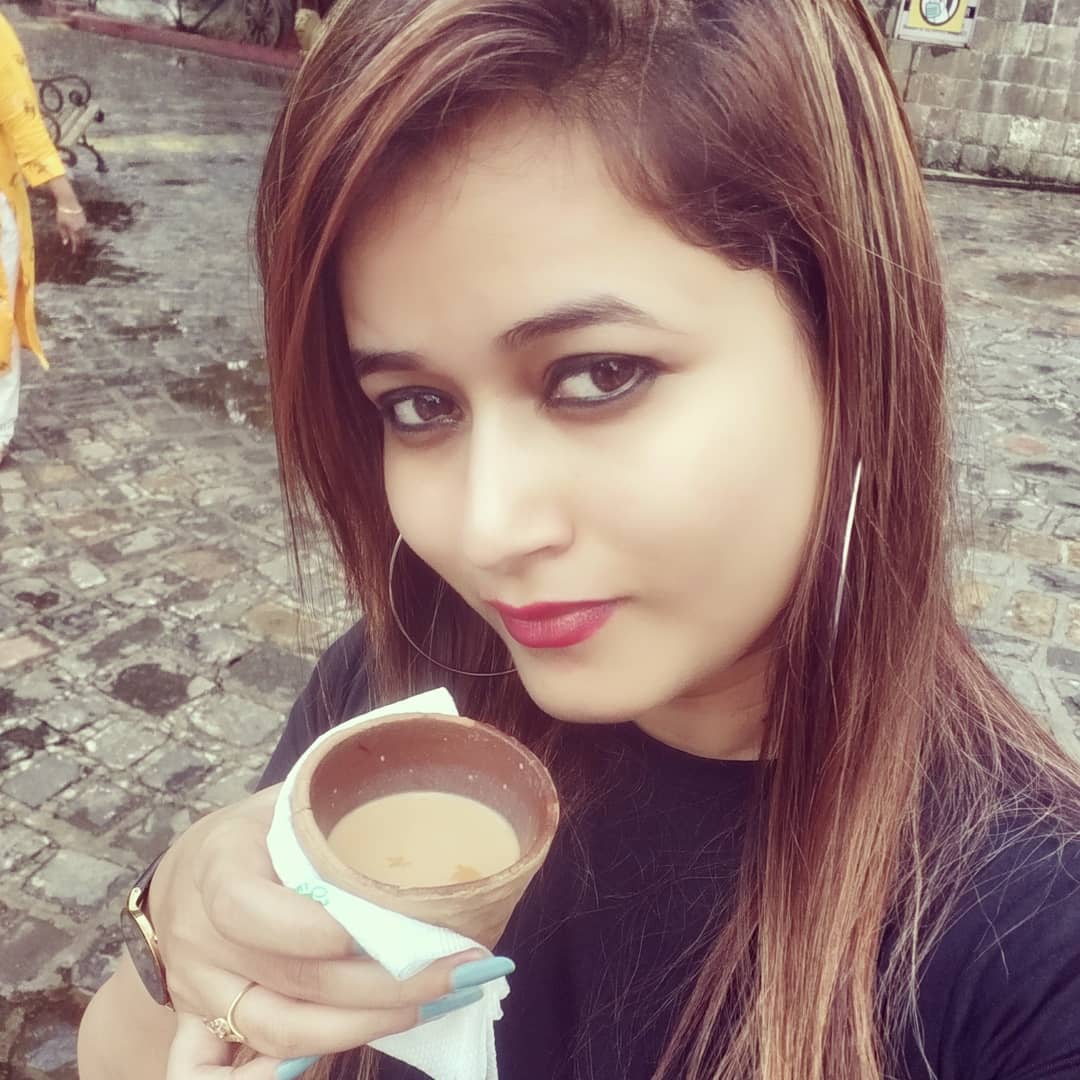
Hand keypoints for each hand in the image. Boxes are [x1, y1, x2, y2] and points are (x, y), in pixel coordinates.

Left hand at [55, 201, 86, 252]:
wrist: (69, 202)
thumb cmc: (62, 213)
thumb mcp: (60, 223)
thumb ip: (63, 234)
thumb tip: (65, 243)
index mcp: (74, 230)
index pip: (76, 242)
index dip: (75, 248)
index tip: (74, 253)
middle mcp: (81, 228)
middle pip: (82, 239)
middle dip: (79, 243)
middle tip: (77, 247)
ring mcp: (84, 224)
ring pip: (84, 234)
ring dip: (81, 238)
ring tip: (79, 240)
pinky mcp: (85, 220)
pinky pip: (84, 228)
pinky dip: (82, 231)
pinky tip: (79, 230)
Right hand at [152, 786, 497, 1070]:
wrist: (188, 876)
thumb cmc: (257, 831)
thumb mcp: (286, 795)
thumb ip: (342, 783)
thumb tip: (433, 728)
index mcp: (219, 867)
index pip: (250, 908)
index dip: (307, 928)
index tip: (373, 928)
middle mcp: (202, 939)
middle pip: (291, 982)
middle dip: (382, 984)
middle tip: (457, 969)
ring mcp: (202, 991)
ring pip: (279, 1032)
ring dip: (364, 1026)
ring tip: (435, 1002)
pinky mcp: (205, 1028)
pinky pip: (215, 1074)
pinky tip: (344, 1058)